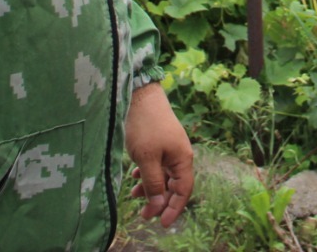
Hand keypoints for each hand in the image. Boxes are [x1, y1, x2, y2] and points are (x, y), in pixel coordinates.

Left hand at [124, 82, 193, 227]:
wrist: (140, 94)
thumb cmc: (145, 125)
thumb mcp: (147, 158)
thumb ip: (153, 183)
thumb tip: (158, 205)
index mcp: (182, 158)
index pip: (183, 190)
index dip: (173, 208)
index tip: (161, 223)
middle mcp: (179, 154)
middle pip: (173, 185)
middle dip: (159, 200)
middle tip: (143, 215)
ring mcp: (169, 147)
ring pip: (162, 174)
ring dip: (150, 187)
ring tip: (134, 195)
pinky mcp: (159, 141)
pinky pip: (156, 164)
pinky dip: (146, 174)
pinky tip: (134, 177)